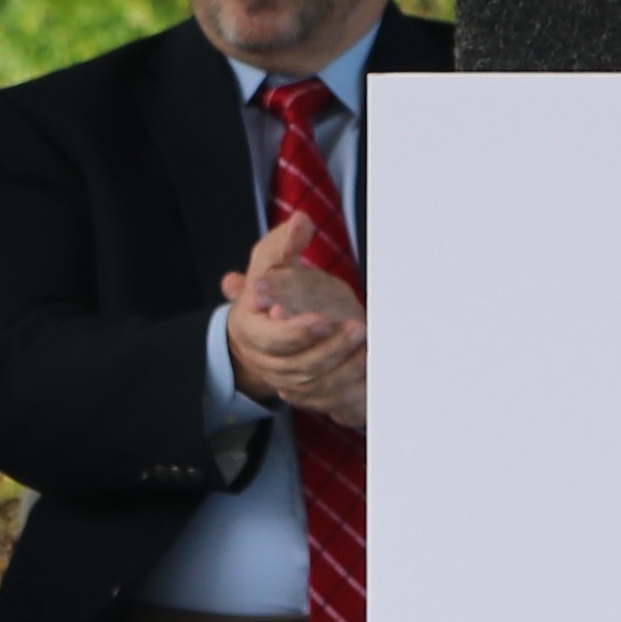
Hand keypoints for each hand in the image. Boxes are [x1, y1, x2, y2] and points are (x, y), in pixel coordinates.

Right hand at [222, 212, 366, 430]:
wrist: (266, 330)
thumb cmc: (272, 291)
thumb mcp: (272, 265)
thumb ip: (284, 246)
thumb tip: (301, 221)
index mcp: (249, 330)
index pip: (272, 339)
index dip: (297, 332)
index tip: (324, 319)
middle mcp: (265, 361)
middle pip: (298, 366)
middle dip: (331, 348)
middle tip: (360, 328)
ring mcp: (286, 381)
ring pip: (316, 386)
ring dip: (345, 367)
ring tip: (371, 348)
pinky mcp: (308, 395)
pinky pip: (329, 399)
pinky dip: (351, 386)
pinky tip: (371, 367)